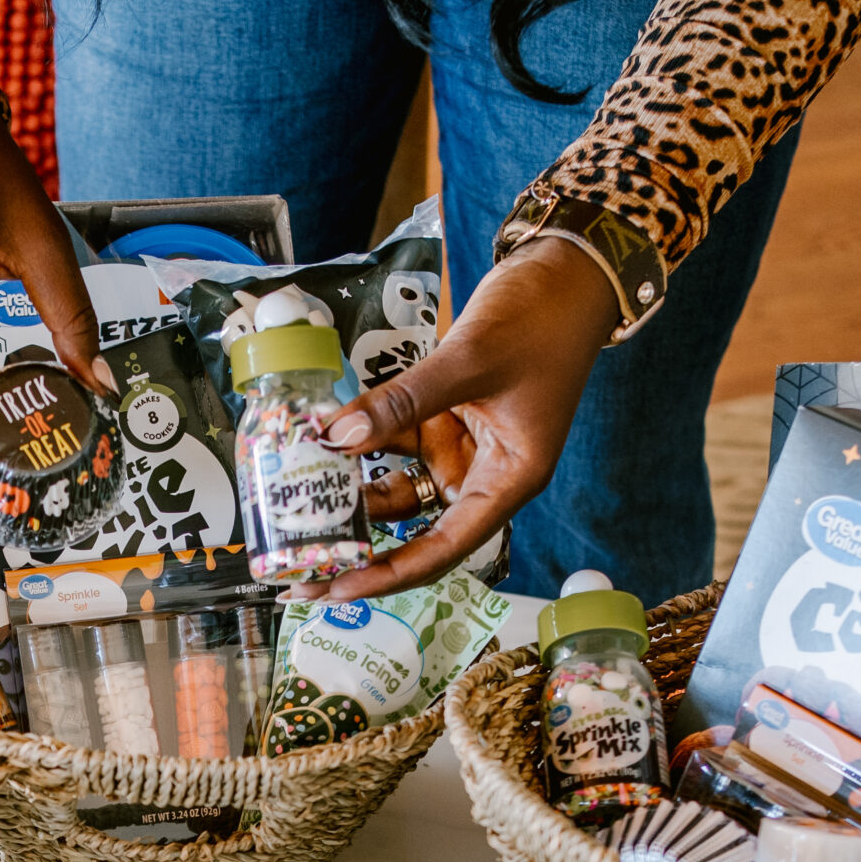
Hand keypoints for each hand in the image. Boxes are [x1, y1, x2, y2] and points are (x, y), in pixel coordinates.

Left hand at [314, 237, 620, 599]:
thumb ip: (402, 400)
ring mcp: (461, 447)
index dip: (390, 575)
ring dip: (352, 498)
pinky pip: (394, 443)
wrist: (564, 272)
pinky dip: (360, 445)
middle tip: (300, 572)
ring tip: (296, 514)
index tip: (339, 589)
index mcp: (508, 481)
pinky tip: (317, 448)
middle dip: (360, 551)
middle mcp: (483, 474)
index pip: (445, 549)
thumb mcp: (468, 360)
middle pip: (415, 530)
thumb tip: (338, 435)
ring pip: (399, 488)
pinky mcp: (444, 419)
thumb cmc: (541, 320)